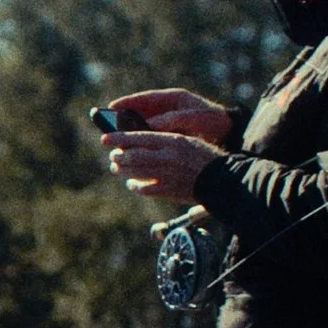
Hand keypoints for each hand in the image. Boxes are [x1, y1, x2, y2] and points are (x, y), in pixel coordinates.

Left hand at [106, 130, 224, 203]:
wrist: (222, 180)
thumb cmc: (204, 158)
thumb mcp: (187, 141)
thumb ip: (164, 141)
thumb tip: (138, 141)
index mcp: (173, 141)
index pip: (140, 137)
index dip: (119, 138)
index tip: (105, 138)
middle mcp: (168, 156)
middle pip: (133, 155)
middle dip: (118, 155)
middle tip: (113, 155)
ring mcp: (167, 174)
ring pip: (135, 171)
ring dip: (122, 169)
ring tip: (117, 167)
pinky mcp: (167, 190)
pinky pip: (143, 188)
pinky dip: (134, 185)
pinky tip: (132, 182)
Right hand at [107, 88, 233, 144]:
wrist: (229, 133)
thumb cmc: (213, 121)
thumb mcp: (194, 118)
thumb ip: (172, 119)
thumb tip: (149, 125)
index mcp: (173, 99)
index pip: (145, 98)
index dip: (127, 102)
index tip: (111, 107)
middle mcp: (167, 109)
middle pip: (139, 112)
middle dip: (123, 119)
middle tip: (106, 126)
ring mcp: (167, 121)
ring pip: (142, 125)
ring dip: (130, 132)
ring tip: (115, 140)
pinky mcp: (169, 134)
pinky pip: (150, 136)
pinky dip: (140, 142)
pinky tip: (131, 150)